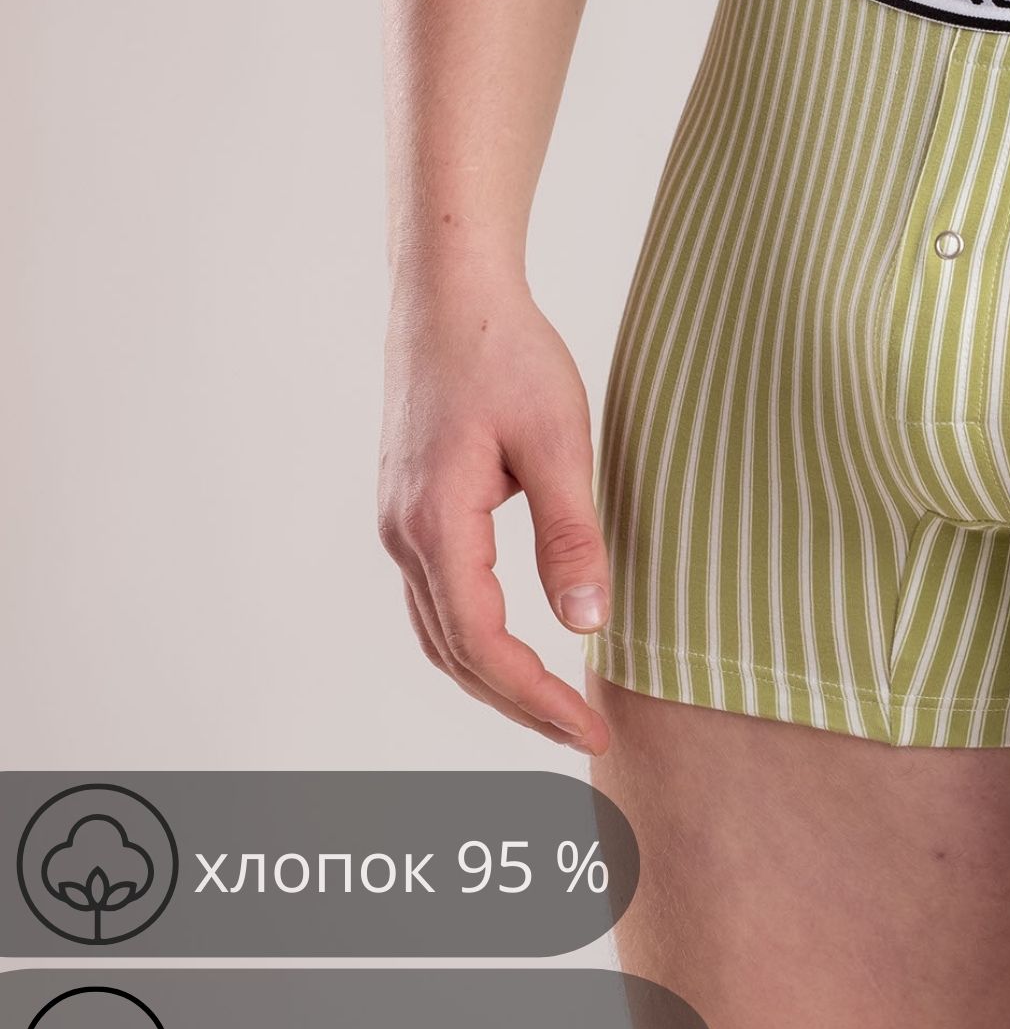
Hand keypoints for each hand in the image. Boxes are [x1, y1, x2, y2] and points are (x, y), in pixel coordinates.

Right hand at [378, 268, 610, 754]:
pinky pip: (437, 596)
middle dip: (516, 704)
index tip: (589, 733)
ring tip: (553, 707)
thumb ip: (571, 534)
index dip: (535, 700)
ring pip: (439, 629)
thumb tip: (587, 622)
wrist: (451, 292)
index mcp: (437, 524)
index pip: (484, 646)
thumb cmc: (506, 352)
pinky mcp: (411, 505)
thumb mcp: (560, 440)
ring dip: (492, 676)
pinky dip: (474, 637)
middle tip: (581, 736)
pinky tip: (515, 643)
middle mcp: (404, 533)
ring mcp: (400, 521)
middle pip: (454, 653)